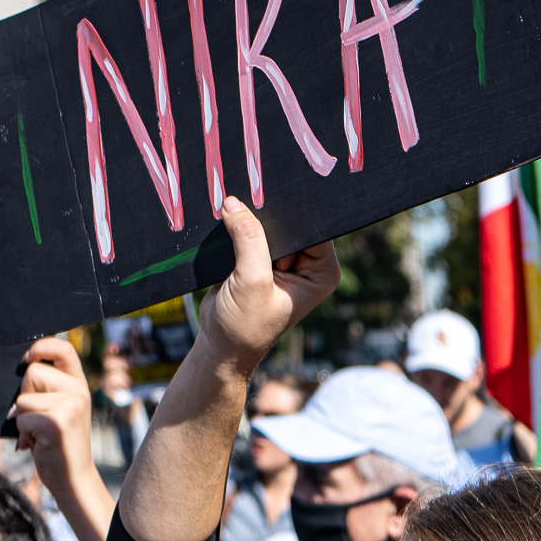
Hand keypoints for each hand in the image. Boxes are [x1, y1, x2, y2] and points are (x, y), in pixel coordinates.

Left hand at [13, 336, 97, 505]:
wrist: (74, 480)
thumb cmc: (59, 445)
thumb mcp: (62, 409)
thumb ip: (49, 388)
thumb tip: (22, 366)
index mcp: (79, 384)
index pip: (63, 348)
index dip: (42, 346)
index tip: (27, 358)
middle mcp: (78, 391)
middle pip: (32, 372)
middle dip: (25, 396)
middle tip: (38, 421)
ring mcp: (70, 406)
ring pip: (23, 397)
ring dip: (23, 418)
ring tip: (39, 434)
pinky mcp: (56, 423)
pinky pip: (21, 417)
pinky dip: (23, 433)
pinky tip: (38, 445)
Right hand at [196, 198, 339, 374]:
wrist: (219, 346)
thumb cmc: (245, 327)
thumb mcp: (252, 282)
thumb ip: (248, 239)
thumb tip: (234, 202)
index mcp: (320, 272)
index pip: (313, 226)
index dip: (292, 211)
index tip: (269, 193)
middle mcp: (306, 265)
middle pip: (290, 222)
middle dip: (268, 214)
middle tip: (244, 198)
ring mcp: (282, 261)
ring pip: (268, 224)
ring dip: (249, 219)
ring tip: (231, 212)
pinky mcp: (258, 259)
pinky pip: (250, 232)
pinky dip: (236, 227)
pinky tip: (224, 222)